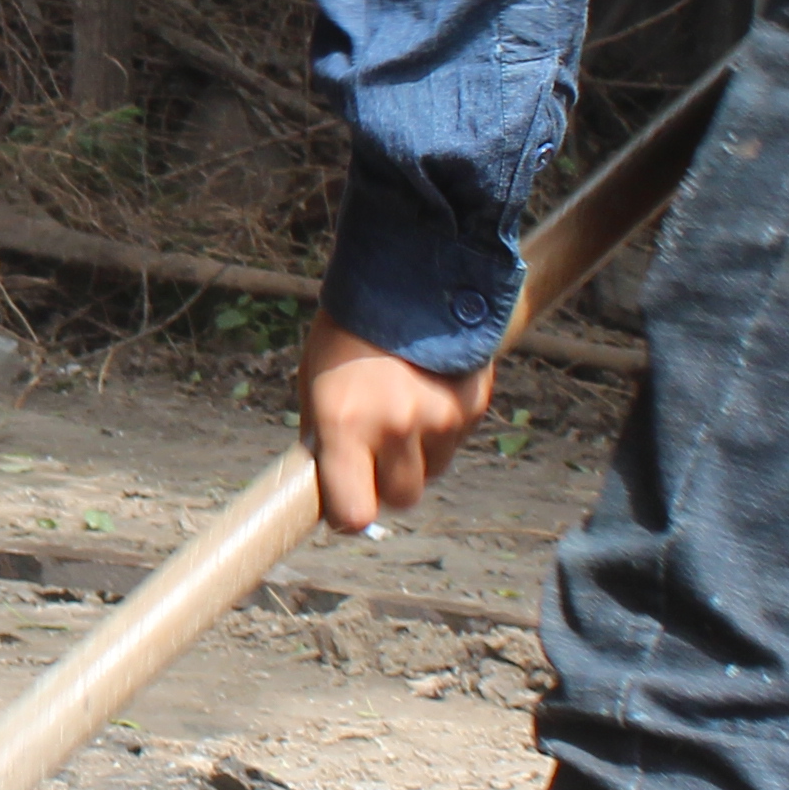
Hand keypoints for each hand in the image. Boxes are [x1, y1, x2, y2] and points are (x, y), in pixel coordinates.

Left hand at [299, 310, 493, 532]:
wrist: (404, 275)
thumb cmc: (346, 335)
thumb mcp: (316, 385)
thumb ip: (327, 440)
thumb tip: (333, 487)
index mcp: (345, 423)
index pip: (354, 511)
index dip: (348, 515)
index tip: (344, 507)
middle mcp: (395, 426)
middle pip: (401, 496)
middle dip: (387, 481)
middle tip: (374, 450)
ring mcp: (440, 417)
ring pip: (432, 469)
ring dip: (418, 453)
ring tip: (401, 405)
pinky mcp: (472, 405)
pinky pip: (456, 439)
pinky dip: (442, 426)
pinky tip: (426, 388)